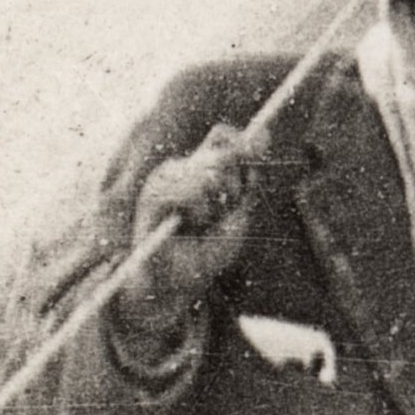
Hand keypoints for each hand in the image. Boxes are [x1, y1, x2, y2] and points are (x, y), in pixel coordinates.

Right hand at [106, 124, 278, 346]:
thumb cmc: (208, 250)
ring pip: (210, 171)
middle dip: (235, 188)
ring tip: (202, 223)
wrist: (179, 282)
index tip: (253, 166)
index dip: (245, 147)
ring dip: (218, 203)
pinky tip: (190, 224)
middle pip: (224, 152)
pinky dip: (199, 211)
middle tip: (220, 214)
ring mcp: (165, 178)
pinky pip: (189, 189)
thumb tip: (262, 133)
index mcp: (201, 167)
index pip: (224, 136)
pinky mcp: (152, 193)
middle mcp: (181, 167)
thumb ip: (248, 174)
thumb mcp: (240, 210)